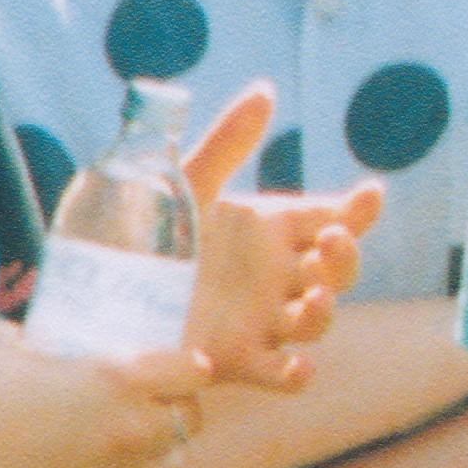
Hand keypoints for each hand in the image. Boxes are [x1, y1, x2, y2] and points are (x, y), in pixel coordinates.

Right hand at [0, 321, 205, 467]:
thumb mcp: (8, 345)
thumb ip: (32, 334)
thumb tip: (25, 327)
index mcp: (121, 379)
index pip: (196, 371)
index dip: (190, 370)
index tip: (178, 372)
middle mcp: (128, 428)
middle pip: (189, 422)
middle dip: (177, 414)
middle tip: (154, 411)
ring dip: (160, 460)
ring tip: (137, 453)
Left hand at [177, 84, 382, 392]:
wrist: (97, 299)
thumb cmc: (148, 237)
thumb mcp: (186, 187)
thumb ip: (228, 143)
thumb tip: (265, 90)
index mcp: (273, 228)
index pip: (334, 215)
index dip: (359, 208)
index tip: (370, 194)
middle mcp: (277, 275)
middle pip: (339, 267)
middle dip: (348, 256)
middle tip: (331, 241)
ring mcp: (262, 320)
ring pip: (317, 319)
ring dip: (326, 310)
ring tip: (312, 300)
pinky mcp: (237, 361)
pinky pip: (280, 374)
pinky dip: (295, 376)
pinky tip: (297, 369)